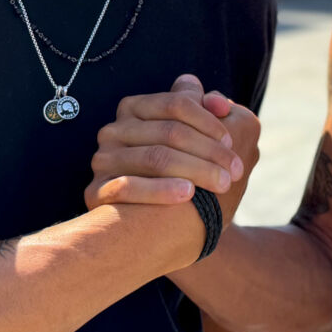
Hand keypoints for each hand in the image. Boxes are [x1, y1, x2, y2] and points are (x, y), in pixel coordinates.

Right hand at [89, 75, 258, 227]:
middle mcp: (114, 130)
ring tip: (222, 183)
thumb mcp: (196, 141)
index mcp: (135, 108)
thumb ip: (208, 115)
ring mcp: (103, 160)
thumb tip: (218, 102)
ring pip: (155, 157)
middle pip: (170, 132)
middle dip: (209, 151)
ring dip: (195, 170)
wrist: (155, 228)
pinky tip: (187, 194)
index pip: (176, 103)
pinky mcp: (95, 191)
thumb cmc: (182, 175)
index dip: (209, 122)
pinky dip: (160, 189)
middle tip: (236, 172)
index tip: (232, 143)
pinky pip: (127, 187)